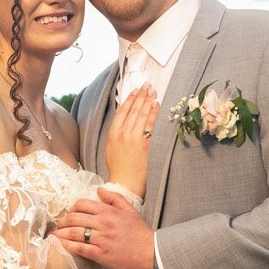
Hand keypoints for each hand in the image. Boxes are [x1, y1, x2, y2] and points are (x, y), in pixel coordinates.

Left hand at [56, 188, 157, 268]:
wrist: (151, 252)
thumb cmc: (140, 232)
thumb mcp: (129, 210)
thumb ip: (114, 198)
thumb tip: (99, 189)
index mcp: (108, 211)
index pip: (82, 204)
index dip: (72, 208)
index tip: (69, 213)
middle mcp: (102, 223)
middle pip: (74, 218)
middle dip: (62, 221)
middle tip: (59, 225)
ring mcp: (101, 239)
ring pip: (74, 233)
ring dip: (61, 233)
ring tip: (54, 235)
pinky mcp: (101, 255)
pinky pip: (80, 249)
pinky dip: (68, 246)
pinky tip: (61, 245)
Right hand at [103, 83, 159, 197]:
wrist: (124, 183)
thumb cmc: (118, 167)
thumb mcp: (112, 147)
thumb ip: (118, 133)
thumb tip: (127, 119)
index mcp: (113, 133)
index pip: (122, 111)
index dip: (130, 99)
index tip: (136, 90)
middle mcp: (122, 134)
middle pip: (133, 110)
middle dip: (141, 96)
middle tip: (147, 86)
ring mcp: (132, 139)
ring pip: (141, 115)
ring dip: (148, 102)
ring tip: (153, 92)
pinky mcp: (143, 145)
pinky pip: (149, 126)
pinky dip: (153, 114)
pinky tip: (156, 105)